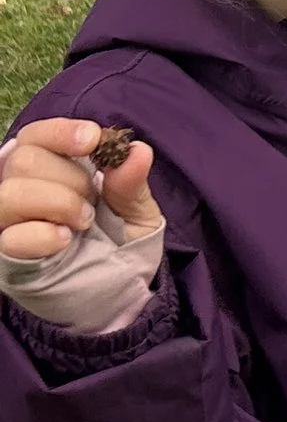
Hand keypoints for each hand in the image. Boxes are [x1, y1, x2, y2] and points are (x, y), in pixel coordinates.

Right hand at [0, 120, 162, 262]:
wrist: (119, 289)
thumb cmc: (120, 242)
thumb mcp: (136, 211)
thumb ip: (131, 184)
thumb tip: (138, 151)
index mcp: (50, 167)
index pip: (37, 136)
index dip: (61, 133)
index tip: (93, 140)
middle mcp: (23, 189)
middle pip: (25, 160)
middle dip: (70, 178)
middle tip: (93, 204)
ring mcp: (11, 223)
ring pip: (12, 194)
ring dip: (58, 203)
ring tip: (84, 222)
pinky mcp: (8, 256)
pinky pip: (11, 237)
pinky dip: (43, 235)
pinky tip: (66, 240)